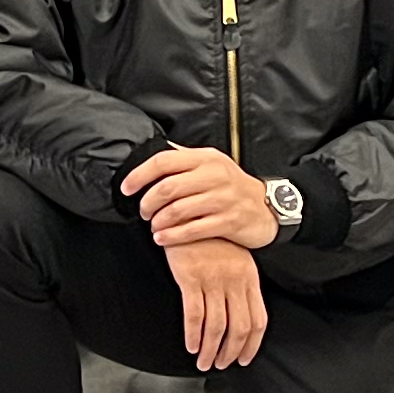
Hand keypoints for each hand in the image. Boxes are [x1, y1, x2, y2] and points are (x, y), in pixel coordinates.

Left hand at [123, 144, 278, 249]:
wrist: (267, 207)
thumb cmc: (232, 187)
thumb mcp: (212, 165)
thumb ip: (184, 160)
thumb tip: (152, 154)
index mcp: (205, 158)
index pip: (164, 161)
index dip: (140, 175)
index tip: (126, 188)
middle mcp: (214, 175)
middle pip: (168, 187)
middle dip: (148, 202)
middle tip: (143, 212)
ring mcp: (222, 199)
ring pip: (178, 210)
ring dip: (158, 221)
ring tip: (153, 227)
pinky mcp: (228, 221)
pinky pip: (192, 230)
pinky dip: (172, 236)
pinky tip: (162, 239)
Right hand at [163, 237, 267, 370]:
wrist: (188, 211)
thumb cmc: (210, 237)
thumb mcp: (235, 258)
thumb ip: (241, 284)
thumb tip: (240, 317)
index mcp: (249, 277)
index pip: (258, 320)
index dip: (251, 345)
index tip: (243, 358)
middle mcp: (234, 280)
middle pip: (239, 327)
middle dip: (230, 352)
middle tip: (220, 364)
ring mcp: (213, 279)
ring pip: (217, 326)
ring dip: (211, 349)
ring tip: (204, 362)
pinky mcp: (190, 277)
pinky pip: (194, 315)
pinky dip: (193, 335)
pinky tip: (191, 344)